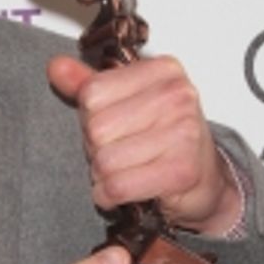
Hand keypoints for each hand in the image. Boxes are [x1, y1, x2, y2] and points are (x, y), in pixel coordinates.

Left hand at [47, 53, 240, 235]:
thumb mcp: (126, 104)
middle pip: (97, 128)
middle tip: (123, 153)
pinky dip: (110, 195)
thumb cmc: (166, 140)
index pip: (92, 93)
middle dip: (98, 150)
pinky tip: (123, 192)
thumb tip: (57, 67)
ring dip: (105, 176)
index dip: (92, 118)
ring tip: (128, 170)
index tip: (116, 126)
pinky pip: (117, 186)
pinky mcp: (182, 170)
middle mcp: (178, 95)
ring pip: (104, 161)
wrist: (206, 181)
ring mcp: (184, 132)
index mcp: (162, 70)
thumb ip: (89, 85)